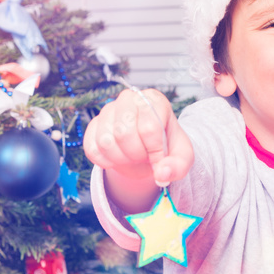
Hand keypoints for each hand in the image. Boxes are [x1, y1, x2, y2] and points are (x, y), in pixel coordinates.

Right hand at [84, 89, 193, 208]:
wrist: (146, 149)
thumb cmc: (166, 148)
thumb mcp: (181, 157)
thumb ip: (177, 167)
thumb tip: (161, 174)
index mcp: (154, 100)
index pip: (150, 127)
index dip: (154, 151)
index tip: (159, 161)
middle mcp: (129, 99)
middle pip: (124, 133)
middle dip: (136, 155)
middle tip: (144, 157)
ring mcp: (108, 110)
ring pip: (105, 142)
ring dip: (120, 159)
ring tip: (132, 157)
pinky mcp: (93, 125)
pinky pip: (91, 149)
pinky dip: (105, 162)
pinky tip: (118, 159)